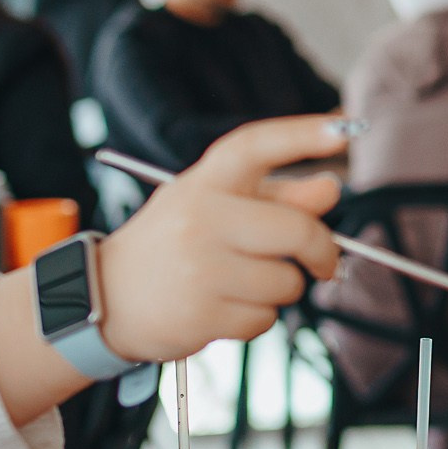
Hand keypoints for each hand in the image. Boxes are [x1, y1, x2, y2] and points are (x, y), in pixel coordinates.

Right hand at [96, 114, 347, 360]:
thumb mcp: (213, 206)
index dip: (301, 134)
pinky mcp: (202, 314)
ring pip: (287, 282)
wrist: (105, 297)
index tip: (343, 129)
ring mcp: (200, 268)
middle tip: (324, 263)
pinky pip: (265, 319)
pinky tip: (224, 306)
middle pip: (297, 230)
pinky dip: (257, 319)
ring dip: (280, 289)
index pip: (254, 146)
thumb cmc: (173, 244)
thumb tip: (330, 189)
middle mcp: (200, 218)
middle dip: (323, 251)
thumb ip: (276, 197)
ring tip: (241, 283)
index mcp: (203, 183)